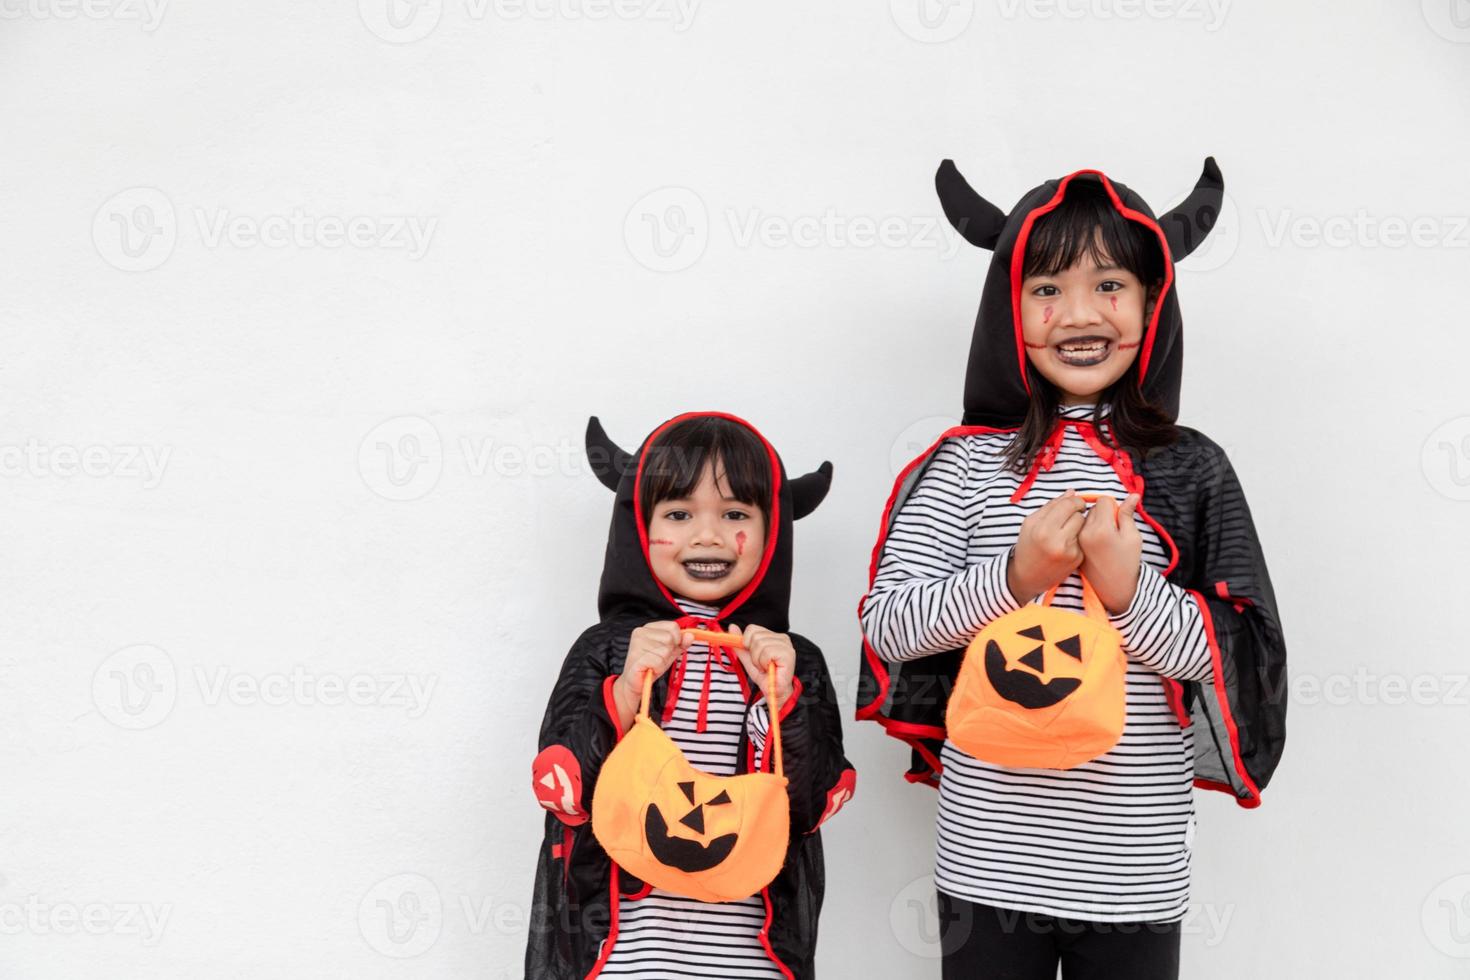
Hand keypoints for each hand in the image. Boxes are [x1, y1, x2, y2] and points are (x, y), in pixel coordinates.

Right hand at [615, 621, 690, 728]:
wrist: (636, 683)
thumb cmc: (652, 665)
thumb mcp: (670, 652)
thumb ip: (681, 643)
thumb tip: (690, 635)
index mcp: (649, 627)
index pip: (673, 626)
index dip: (677, 639)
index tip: (668, 649)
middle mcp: (641, 632)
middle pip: (670, 638)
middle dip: (669, 652)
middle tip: (658, 659)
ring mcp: (637, 643)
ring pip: (665, 650)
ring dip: (663, 661)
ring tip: (653, 664)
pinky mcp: (636, 656)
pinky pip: (659, 661)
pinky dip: (658, 668)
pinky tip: (650, 669)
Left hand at [728, 624, 794, 705]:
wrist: (773, 692)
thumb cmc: (765, 676)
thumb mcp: (748, 658)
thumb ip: (740, 643)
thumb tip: (732, 627)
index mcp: (773, 636)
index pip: (752, 629)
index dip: (747, 643)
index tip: (753, 655)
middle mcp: (781, 637)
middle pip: (754, 636)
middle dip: (753, 653)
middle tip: (761, 664)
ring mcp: (786, 645)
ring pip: (759, 644)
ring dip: (758, 660)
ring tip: (765, 667)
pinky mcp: (788, 653)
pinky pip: (766, 652)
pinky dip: (764, 663)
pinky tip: (770, 668)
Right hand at [1007, 489, 1086, 603]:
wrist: (1027, 576)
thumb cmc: (1028, 545)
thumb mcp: (1031, 522)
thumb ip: (1051, 505)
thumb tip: (1072, 492)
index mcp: (1043, 529)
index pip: (1068, 504)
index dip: (1074, 500)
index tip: (1074, 502)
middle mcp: (1057, 541)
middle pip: (1079, 515)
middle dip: (1076, 513)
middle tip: (1069, 517)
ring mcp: (1069, 552)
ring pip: (1085, 527)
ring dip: (1079, 525)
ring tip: (1068, 529)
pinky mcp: (1077, 560)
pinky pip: (1084, 539)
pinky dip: (1079, 538)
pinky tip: (1069, 543)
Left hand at [1077, 493, 1142, 614]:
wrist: (1112, 589)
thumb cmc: (1127, 562)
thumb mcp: (1132, 538)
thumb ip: (1128, 515)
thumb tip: (1133, 494)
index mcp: (1102, 529)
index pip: (1103, 500)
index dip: (1113, 507)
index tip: (1118, 519)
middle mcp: (1085, 533)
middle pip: (1091, 507)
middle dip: (1102, 513)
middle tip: (1111, 530)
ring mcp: (1076, 540)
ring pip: (1083, 517)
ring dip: (1092, 521)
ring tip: (1103, 538)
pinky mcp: (1072, 545)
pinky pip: (1077, 528)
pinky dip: (1085, 530)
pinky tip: (1094, 543)